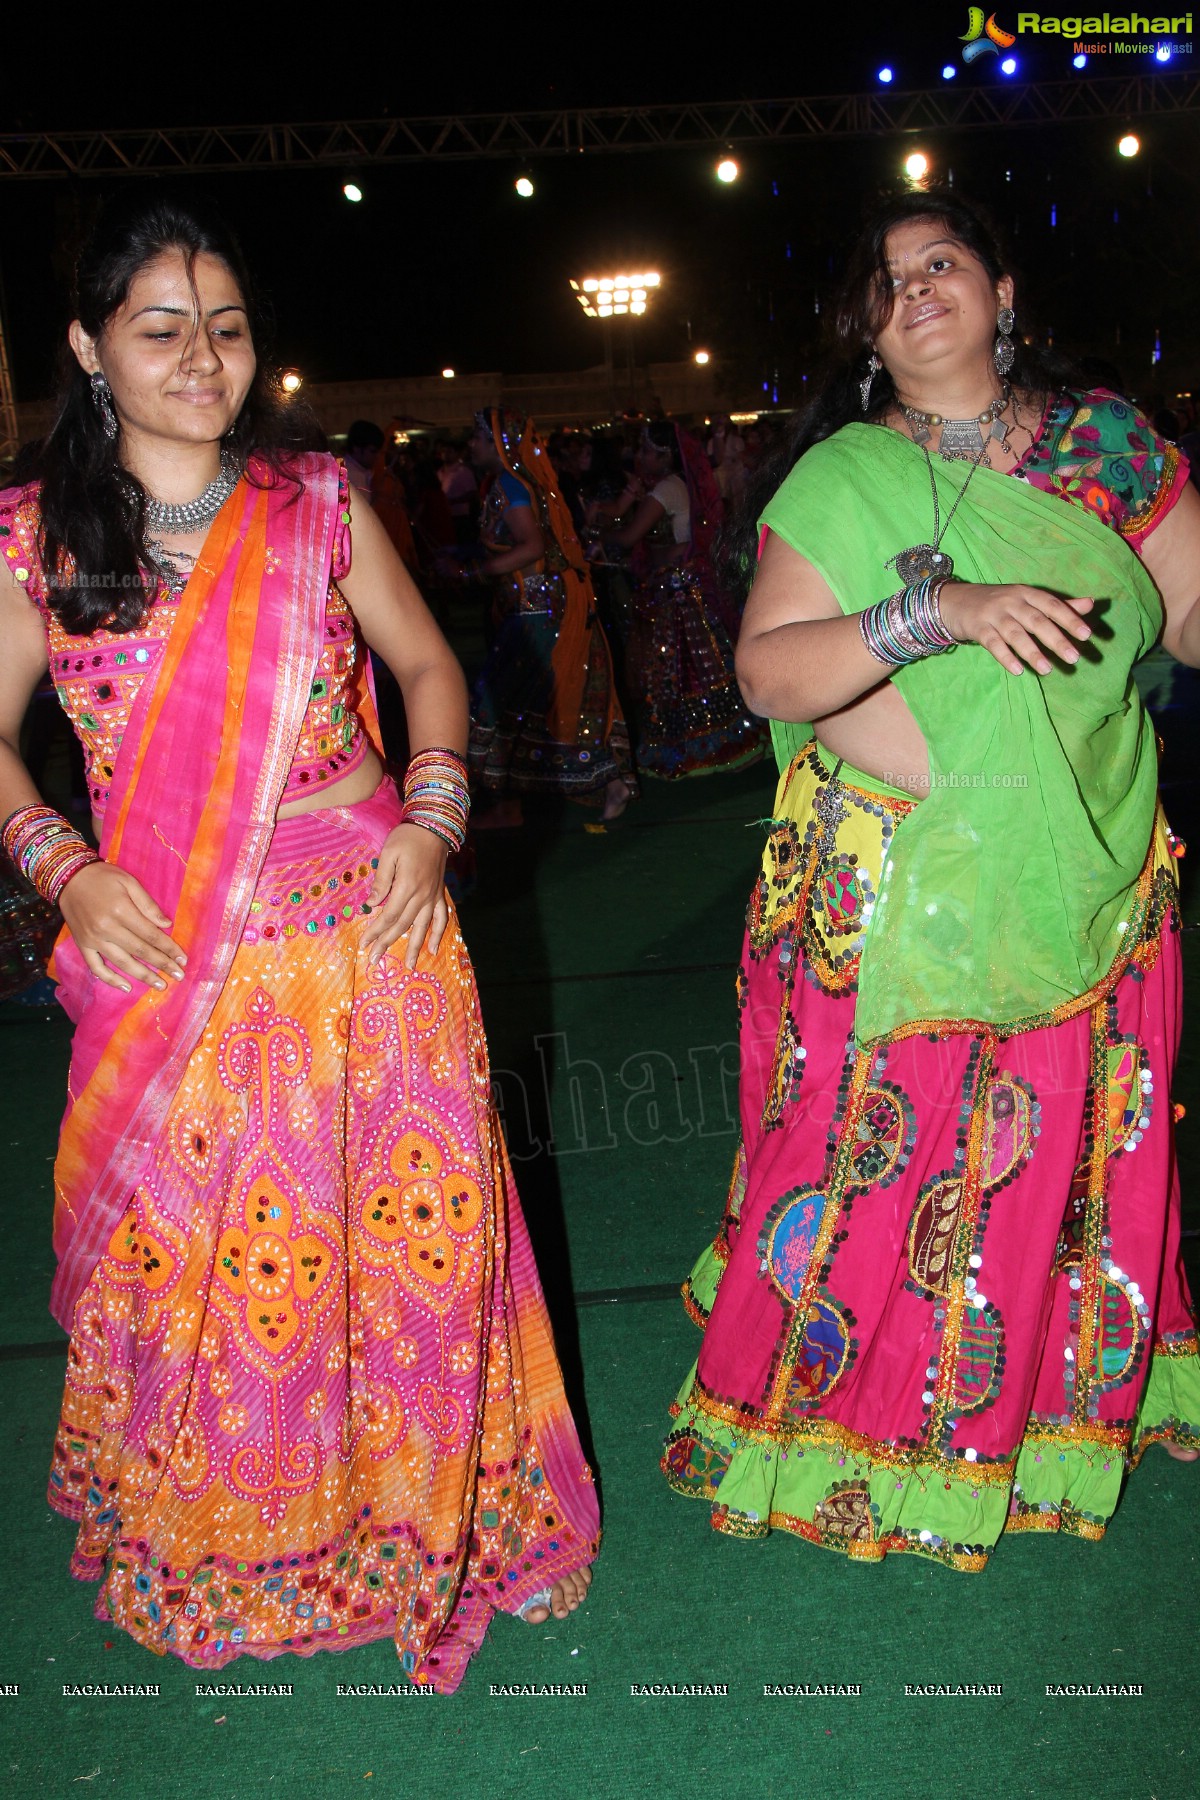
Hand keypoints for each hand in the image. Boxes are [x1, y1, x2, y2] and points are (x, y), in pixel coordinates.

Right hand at [57, 861, 187, 992]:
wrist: (68, 877)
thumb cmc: (103, 877)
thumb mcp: (129, 882)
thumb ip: (148, 905)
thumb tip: (167, 925)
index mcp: (121, 911)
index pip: (151, 935)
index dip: (169, 948)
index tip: (183, 960)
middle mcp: (107, 928)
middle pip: (140, 951)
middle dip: (162, 965)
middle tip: (178, 976)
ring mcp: (93, 939)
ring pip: (122, 963)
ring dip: (143, 976)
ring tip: (159, 985)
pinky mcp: (82, 945)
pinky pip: (96, 967)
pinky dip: (111, 979)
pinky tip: (127, 987)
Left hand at [361, 823, 449, 968]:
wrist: (434, 828)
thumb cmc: (407, 838)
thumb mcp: (388, 854)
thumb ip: (381, 881)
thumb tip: (371, 905)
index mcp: (406, 886)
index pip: (388, 915)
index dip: (375, 931)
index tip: (363, 944)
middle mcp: (421, 896)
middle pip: (402, 926)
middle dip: (386, 944)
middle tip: (373, 961)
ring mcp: (432, 897)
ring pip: (422, 928)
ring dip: (414, 948)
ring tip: (408, 967)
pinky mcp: (439, 894)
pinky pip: (441, 918)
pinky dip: (438, 934)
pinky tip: (434, 949)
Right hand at [938, 582, 1093, 675]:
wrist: (955, 601)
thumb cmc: (999, 604)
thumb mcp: (1028, 599)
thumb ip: (1059, 605)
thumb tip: (1091, 603)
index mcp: (1027, 593)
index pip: (1052, 605)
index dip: (1069, 619)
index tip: (1086, 635)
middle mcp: (1012, 601)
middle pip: (1037, 621)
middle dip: (1056, 639)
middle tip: (1074, 657)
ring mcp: (993, 615)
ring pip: (1016, 634)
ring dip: (1032, 653)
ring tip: (1048, 670)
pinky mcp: (978, 628)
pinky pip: (993, 644)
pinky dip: (1006, 657)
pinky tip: (1018, 671)